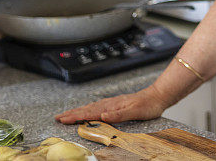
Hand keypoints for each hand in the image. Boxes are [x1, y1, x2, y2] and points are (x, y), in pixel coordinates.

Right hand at [54, 85, 169, 123]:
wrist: (158, 96)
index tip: (63, 119)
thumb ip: (119, 114)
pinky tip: (86, 111)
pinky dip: (88, 110)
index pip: (90, 113)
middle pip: (87, 109)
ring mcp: (112, 103)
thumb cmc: (148, 105)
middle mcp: (110, 104)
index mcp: (112, 106)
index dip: (76, 117)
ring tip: (66, 114)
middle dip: (72, 114)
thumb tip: (102, 115)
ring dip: (78, 111)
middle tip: (58, 118)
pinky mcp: (116, 105)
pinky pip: (97, 107)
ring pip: (91, 107)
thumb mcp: (135, 111)